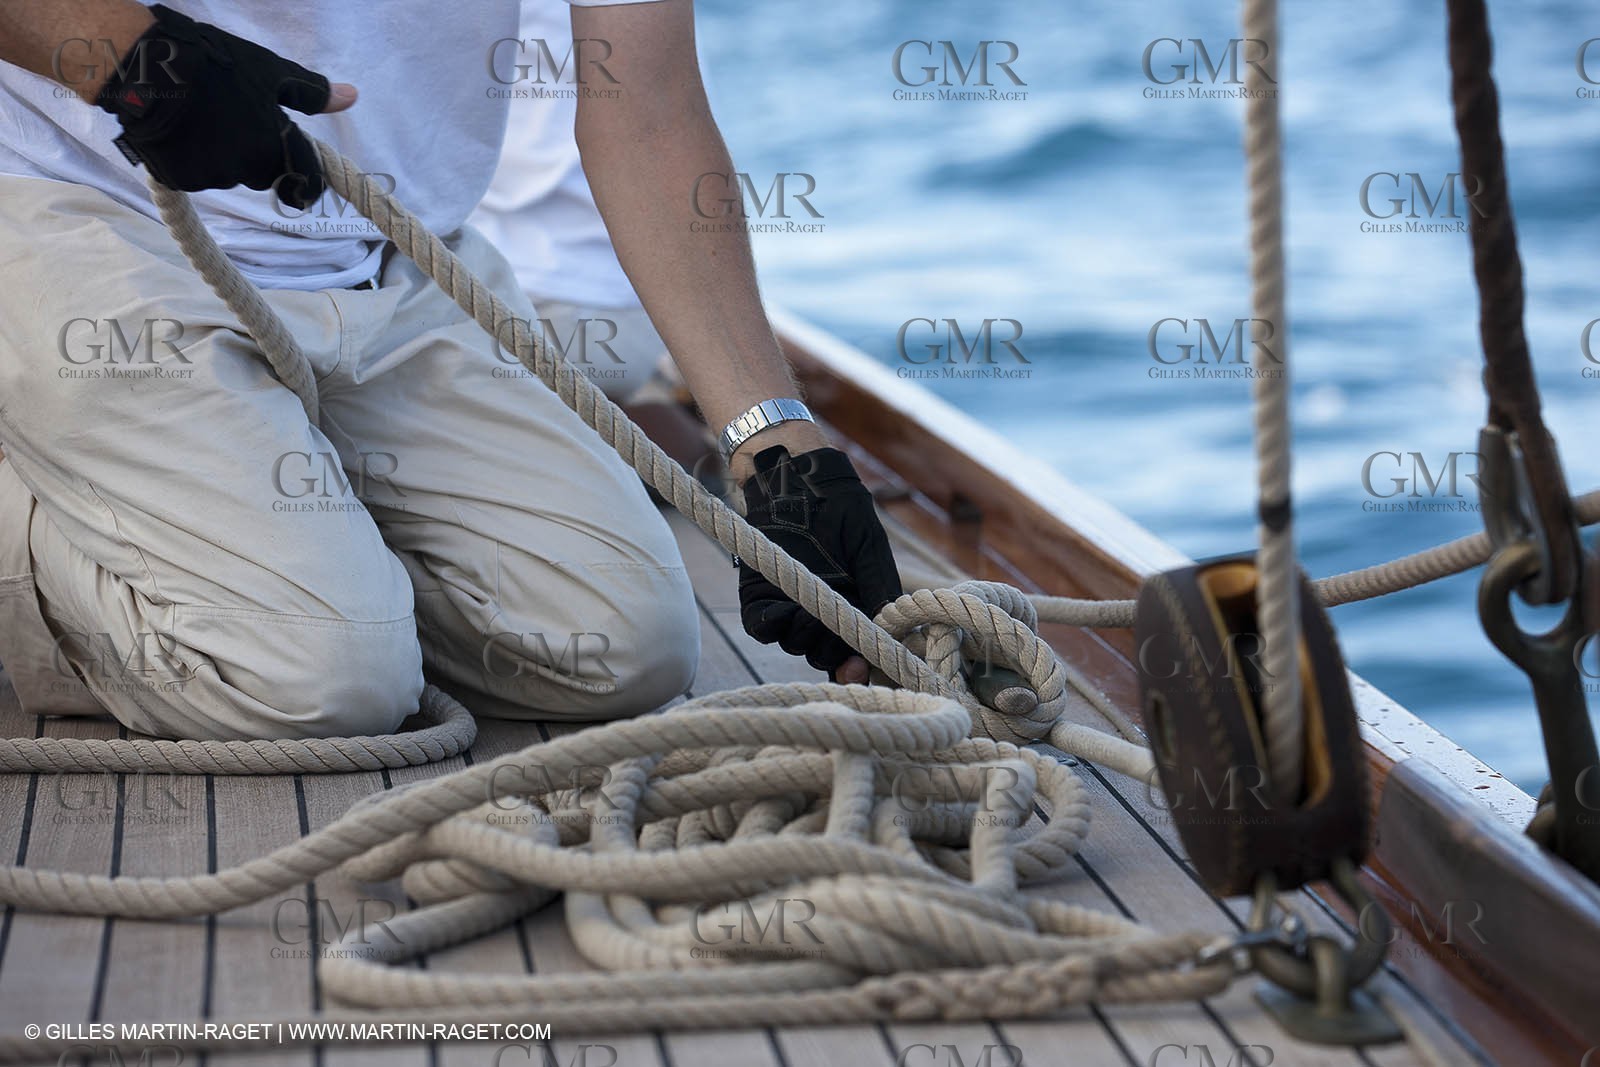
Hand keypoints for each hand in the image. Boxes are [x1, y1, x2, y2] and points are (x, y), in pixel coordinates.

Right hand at [93, 4, 355, 208]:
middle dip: (260, 157)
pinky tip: (183, 132)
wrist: (145, 66)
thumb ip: (312, 93)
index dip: (309, 183)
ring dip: (224, 157)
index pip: (306, 183)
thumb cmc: (215, 64)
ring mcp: (210, 177)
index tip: (305, 179)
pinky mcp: (178, 179)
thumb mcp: (270, 71)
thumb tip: (352, 97)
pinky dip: (194, 160)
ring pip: (229, 174)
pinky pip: (197, 175)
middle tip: (240, 123)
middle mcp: (246, 170)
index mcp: (276, 147)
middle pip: (264, 175)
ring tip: (205, 120)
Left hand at [737, 446, 902, 682]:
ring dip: (804, 636)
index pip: (856, 652)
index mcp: (855, 606)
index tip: (860, 669)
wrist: (798, 477)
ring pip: (796, 645)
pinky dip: (772, 625)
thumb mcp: (869, 546)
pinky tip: (783, 610)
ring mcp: (790, 608)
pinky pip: (762, 627)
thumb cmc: (842, 506)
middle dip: (831, 653)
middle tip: (834, 633)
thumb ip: (879, 587)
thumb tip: (893, 630)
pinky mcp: (759, 597)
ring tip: (810, 611)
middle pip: (826, 656)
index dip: (858, 667)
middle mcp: (823, 614)